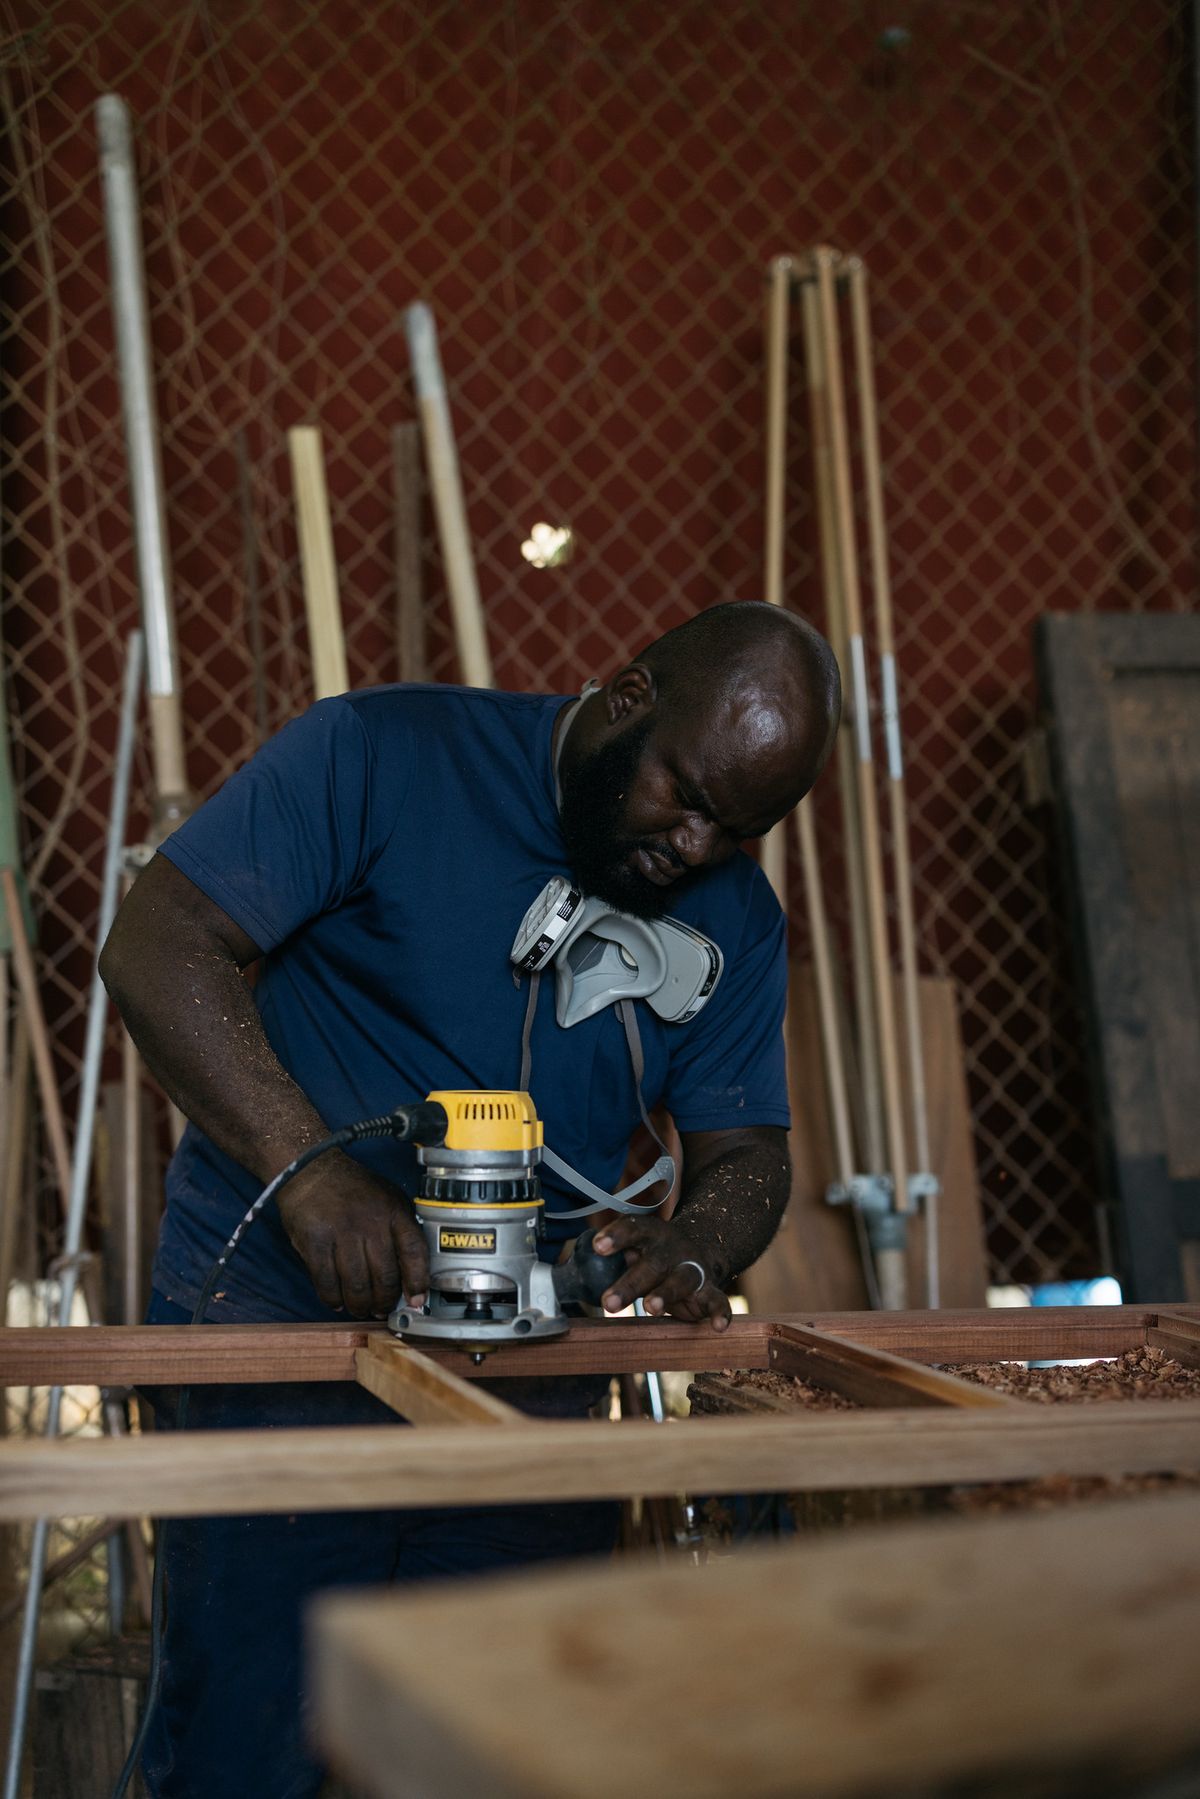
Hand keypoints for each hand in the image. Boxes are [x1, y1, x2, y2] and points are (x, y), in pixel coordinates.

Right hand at [276, 1152, 428, 1317]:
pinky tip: (336, 1301)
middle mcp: (370, 1222)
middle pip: (385, 1277)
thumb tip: (412, 1273)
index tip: (416, 1300)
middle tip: (382, 1309)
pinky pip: (327, 1283)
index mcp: (393, 1211)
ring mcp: (341, 1233)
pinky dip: (333, 1299)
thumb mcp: (388, 1198)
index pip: (414, 1252)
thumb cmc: (352, 1188)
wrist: (311, 1170)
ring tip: (360, 1308)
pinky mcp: (315, 1242)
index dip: (418, 1282)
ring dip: (360, 1305)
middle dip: (385, 1302)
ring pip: (357, 1286)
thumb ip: (400, 1230)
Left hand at [591, 1216, 730, 1330]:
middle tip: (607, 1302)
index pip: (632, 1229)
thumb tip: (575, 1278)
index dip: (616, 1237)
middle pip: (652, 1264)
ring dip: (666, 1294)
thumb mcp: (637, 1249)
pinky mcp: (710, 1289)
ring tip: (651, 1307)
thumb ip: (615, 1261)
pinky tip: (717, 1327)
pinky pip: (718, 1301)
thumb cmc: (656, 1255)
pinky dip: (720, 1313)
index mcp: (650, 1234)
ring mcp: (692, 1269)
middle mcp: (672, 1249)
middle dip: (630, 1284)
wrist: (703, 1247)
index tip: (598, 1247)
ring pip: (681, 1280)